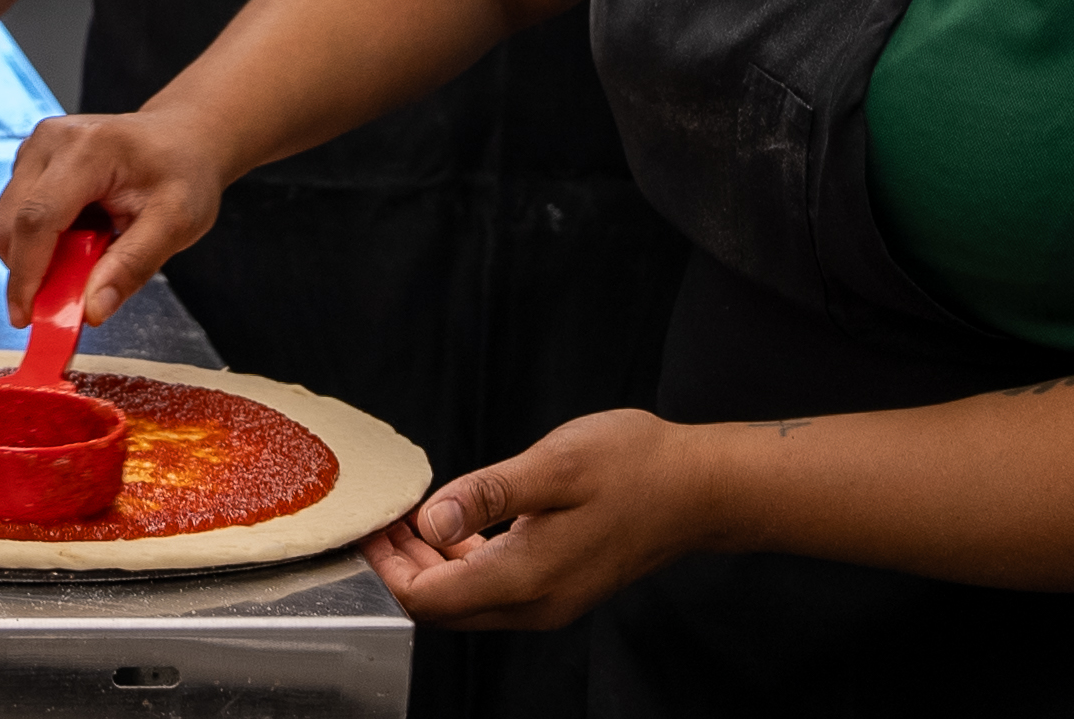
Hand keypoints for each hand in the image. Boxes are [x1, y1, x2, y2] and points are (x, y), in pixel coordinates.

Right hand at [0, 108, 232, 326]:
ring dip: (37, 256)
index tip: (28, 317)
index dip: (26, 274)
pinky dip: (41, 242)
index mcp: (88, 148)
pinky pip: (16, 217)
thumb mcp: (177, 222)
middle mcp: (50, 141)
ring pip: (7, 225)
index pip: (37, 218)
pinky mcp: (29, 162)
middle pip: (11, 224)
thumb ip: (133, 266)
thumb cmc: (183, 171)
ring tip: (90, 250)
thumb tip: (92, 310)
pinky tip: (80, 234)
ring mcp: (35, 148)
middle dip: (30, 271)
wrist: (184, 136)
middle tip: (73, 292)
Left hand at [357, 408, 722, 630]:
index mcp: (526, 577)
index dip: (390, 570)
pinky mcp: (560, 587)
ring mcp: (550, 600)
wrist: (700, 489)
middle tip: (383, 523)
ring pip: (467, 602)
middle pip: (443, 609)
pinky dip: (463, 564)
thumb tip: (431, 521)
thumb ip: (487, 494)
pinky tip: (457, 529)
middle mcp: (535, 603)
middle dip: (403, 571)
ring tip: (409, 522)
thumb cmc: (636, 467)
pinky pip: (494, 590)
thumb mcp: (555, 464)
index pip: (430, 600)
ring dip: (431, 568)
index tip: (373, 530)